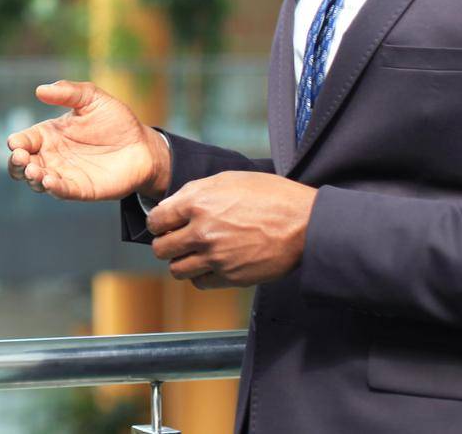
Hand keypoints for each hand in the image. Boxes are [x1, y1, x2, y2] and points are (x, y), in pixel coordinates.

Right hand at [5, 80, 170, 200]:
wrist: (142, 145)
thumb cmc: (116, 120)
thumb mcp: (92, 98)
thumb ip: (68, 92)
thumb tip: (40, 89)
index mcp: (49, 133)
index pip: (24, 140)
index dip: (17, 143)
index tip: (16, 144)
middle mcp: (52, 156)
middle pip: (22, 164)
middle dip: (17, 163)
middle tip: (22, 158)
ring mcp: (64, 174)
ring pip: (37, 181)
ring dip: (32, 177)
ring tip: (35, 171)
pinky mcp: (80, 189)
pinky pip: (62, 191)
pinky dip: (53, 188)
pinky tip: (50, 182)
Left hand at [146, 171, 316, 286]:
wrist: (305, 224)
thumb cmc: (272, 196)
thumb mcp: (230, 179)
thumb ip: (196, 192)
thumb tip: (174, 205)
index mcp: (198, 203)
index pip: (156, 220)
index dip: (157, 222)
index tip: (162, 225)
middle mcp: (202, 232)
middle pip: (161, 248)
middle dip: (165, 243)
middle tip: (176, 239)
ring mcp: (216, 257)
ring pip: (177, 269)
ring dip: (181, 261)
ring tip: (193, 253)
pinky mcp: (230, 277)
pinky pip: (200, 283)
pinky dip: (200, 276)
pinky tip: (210, 264)